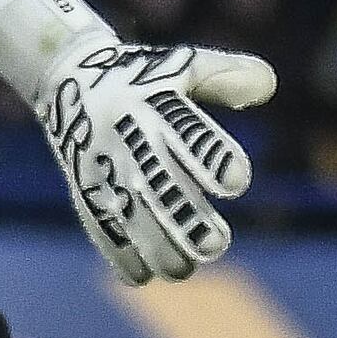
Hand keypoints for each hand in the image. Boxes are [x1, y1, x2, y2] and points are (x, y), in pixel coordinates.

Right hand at [0, 0, 279, 287]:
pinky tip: (145, 273)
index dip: (213, 157)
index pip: (188, 133)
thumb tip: (268, 86)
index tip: (237, 182)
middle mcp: (129, 140)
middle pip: (161, 187)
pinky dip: (122, 256)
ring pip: (132, 219)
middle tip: (216, 244)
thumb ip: (226, 76)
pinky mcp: (86, 190)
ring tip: (185, 266)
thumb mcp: (183, 64)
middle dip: (188, 221)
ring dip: (160, 249)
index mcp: (157, 106)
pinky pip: (102, 230)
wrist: (67, 78)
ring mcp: (104, 168)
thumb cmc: (142, 76)